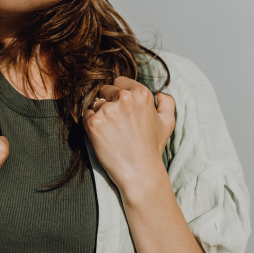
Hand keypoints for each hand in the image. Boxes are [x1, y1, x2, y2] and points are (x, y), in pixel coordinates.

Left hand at [82, 77, 175, 196]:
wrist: (139, 171)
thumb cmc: (152, 148)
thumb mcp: (167, 123)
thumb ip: (167, 102)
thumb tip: (159, 93)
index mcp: (141, 93)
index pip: (119, 81)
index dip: (119, 94)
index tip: (122, 109)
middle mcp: (124, 98)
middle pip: (105, 90)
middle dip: (108, 102)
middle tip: (116, 123)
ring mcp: (107, 110)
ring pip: (95, 103)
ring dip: (100, 114)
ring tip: (111, 131)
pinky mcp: (94, 122)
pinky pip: (86, 115)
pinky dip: (91, 124)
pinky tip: (103, 136)